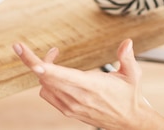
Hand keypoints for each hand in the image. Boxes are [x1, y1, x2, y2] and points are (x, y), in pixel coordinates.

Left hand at [12, 39, 163, 129]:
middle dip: (32, 61)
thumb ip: (127, 57)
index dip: (44, 67)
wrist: (128, 121)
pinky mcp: (68, 111)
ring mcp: (71, 106)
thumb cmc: (129, 96)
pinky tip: (56, 73)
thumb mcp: (133, 74)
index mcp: (92, 86)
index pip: (61, 76)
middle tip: (31, 48)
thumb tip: (127, 42)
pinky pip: (48, 94)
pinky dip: (46, 81)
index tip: (31, 59)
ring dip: (43, 69)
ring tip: (54, 55)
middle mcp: (77, 98)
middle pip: (46, 79)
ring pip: (45, 85)